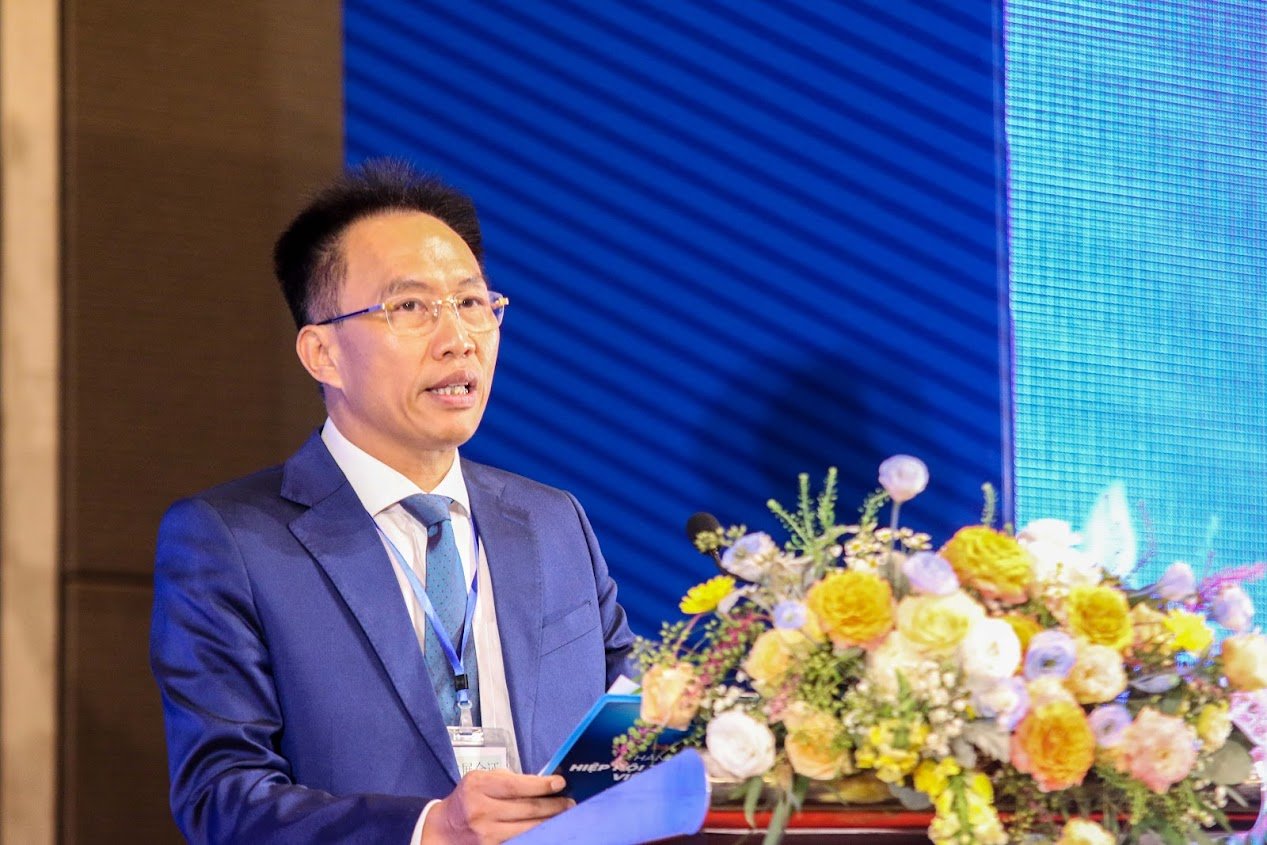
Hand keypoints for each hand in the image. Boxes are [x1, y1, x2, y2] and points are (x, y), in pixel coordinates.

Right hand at [422, 770, 573, 843]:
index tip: (560, 783)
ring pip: (527, 829)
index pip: (517, 785)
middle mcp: (480, 810)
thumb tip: (543, 782)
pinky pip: (519, 842)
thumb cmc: (467, 799)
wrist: (443, 828)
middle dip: (553, 805)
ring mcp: (485, 834)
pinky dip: (536, 836)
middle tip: (570, 802)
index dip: (542, 785)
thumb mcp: (481, 780)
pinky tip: (547, 831)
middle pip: (526, 809)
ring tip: (563, 816)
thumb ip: (509, 780)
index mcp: (478, 786)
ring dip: (549, 822)